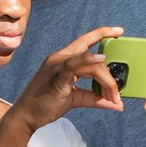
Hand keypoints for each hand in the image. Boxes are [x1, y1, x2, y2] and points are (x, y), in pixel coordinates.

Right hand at [7, 26, 124, 131]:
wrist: (26, 116)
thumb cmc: (47, 105)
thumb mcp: (76, 99)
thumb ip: (95, 98)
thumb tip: (116, 104)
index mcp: (63, 60)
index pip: (85, 41)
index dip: (102, 33)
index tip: (119, 31)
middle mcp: (59, 58)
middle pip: (93, 55)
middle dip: (110, 76)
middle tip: (118, 95)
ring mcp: (57, 66)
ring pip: (91, 64)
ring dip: (107, 81)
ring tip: (114, 97)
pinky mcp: (57, 78)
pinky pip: (74, 65)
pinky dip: (88, 60)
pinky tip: (100, 59)